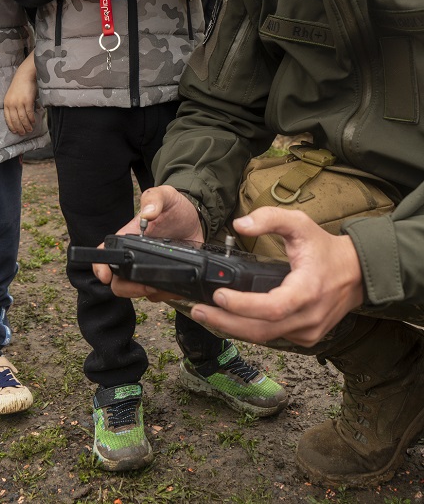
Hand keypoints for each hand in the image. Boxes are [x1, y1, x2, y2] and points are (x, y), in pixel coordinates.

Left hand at [4, 52, 37, 134]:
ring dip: (26, 126)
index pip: (7, 118)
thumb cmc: (19, 85)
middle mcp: (11, 104)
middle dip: (19, 128)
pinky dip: (31, 119)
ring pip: (22, 119)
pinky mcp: (27, 101)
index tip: (15, 131)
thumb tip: (19, 117)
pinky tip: (33, 122)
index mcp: (6, 103)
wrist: (25, 75)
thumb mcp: (12, 96)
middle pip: (15, 120)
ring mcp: (19, 103)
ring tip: (30, 129)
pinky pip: (29, 114)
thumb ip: (14, 106)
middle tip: (23, 133)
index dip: (12, 126)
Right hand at [92, 185, 202, 288]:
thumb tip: (148, 214)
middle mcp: (135, 255)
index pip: (106, 252)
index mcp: (129, 236)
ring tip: (166, 286)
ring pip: (137, 290)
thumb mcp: (166, 195)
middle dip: (129, 288)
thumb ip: (154, 199)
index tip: (106, 276)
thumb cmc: (175, 206)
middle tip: (148, 285)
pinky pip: (158, 294)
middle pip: (118, 281)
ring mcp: (149, 267)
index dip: (100, 267)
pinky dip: (166, 294)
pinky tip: (176, 287)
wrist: (195, 217)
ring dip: (149, 293)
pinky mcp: (163, 276)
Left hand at [189, 208, 364, 347]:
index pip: (272, 308)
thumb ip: (270, 219)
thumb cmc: (325, 248)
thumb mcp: (300, 224)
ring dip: (234, 328)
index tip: (219, 295)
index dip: (243, 305)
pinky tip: (231, 319)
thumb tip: (240, 224)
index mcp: (308, 291)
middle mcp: (309, 317)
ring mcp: (309, 331)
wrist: (357, 273)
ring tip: (207, 314)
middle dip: (226, 322)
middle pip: (262, 330)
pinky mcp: (307, 338)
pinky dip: (250, 330)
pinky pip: (273, 338)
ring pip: (265, 337)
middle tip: (198, 311)